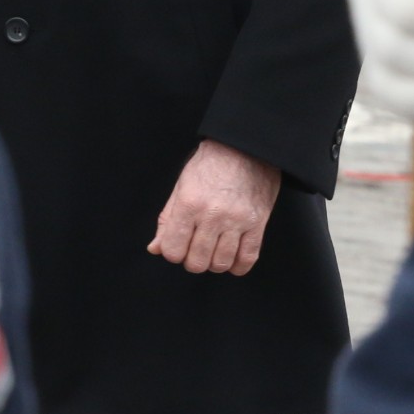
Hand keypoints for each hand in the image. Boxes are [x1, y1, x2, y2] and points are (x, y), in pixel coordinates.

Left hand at [147, 140, 280, 275]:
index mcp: (189, 203)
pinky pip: (247, 258)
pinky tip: (231, 258)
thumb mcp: (181, 186)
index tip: (178, 245)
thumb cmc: (210, 164)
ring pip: (221, 264)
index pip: (173, 250)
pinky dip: (237, 266)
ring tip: (213, 250)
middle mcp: (213, 214)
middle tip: (195, 249)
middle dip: (192, 261)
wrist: (245, 147)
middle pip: (197, 262)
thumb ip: (167, 220)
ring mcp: (237, 220)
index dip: (173, 252)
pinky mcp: (258, 223)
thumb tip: (155, 248)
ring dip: (214, 263)